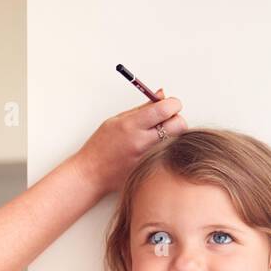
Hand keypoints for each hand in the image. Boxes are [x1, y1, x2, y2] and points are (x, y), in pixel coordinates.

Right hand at [73, 87, 187, 200]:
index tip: (170, 105)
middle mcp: (141, 142)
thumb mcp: (116, 120)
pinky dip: (164, 150)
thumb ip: (142, 108)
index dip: (173, 104)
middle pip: (179, 125)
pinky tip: (150, 152)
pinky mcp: (150, 170)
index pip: (165, 109)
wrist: (91, 175)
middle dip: (177, 119)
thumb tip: (162, 95)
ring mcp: (147, 158)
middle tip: (167, 120)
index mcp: (131, 125)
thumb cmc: (100, 147)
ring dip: (172, 135)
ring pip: (176, 140)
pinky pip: (167, 155)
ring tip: (156, 137)